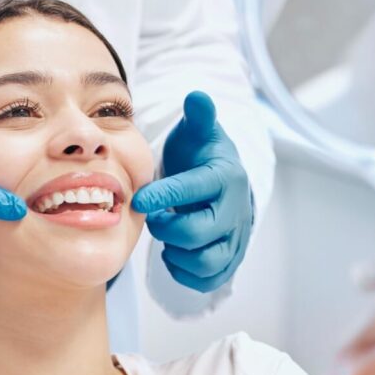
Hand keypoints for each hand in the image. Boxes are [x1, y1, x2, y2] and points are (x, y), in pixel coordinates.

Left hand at [131, 91, 252, 292]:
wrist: (223, 183)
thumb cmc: (201, 156)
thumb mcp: (198, 133)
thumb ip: (198, 117)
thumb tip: (196, 96)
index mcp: (224, 177)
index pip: (195, 189)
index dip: (165, 195)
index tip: (139, 199)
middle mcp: (234, 211)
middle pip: (198, 232)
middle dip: (167, 227)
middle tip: (153, 217)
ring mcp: (234, 238)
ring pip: (207, 261)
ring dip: (177, 253)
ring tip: (166, 235)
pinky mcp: (229, 259)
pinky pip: (209, 279)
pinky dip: (186, 273)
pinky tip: (173, 254)